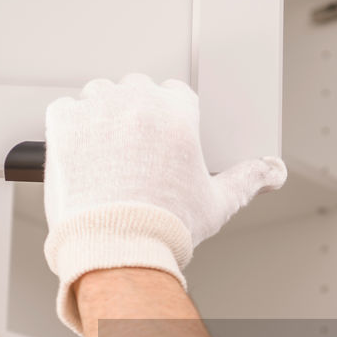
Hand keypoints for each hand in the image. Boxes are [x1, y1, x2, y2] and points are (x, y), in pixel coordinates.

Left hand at [43, 73, 286, 336]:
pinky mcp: (64, 123)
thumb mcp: (218, 203)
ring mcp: (99, 109)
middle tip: (133, 152)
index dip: (168, 117)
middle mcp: (139, 102)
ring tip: (105, 154)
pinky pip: (63, 108)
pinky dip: (68, 127)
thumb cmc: (164, 227)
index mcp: (178, 113)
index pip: (175, 92)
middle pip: (136, 88)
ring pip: (99, 94)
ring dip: (102, 115)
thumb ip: (249, 179)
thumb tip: (273, 171)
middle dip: (136, 113)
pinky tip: (79, 155)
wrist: (117, 248)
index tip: (161, 138)